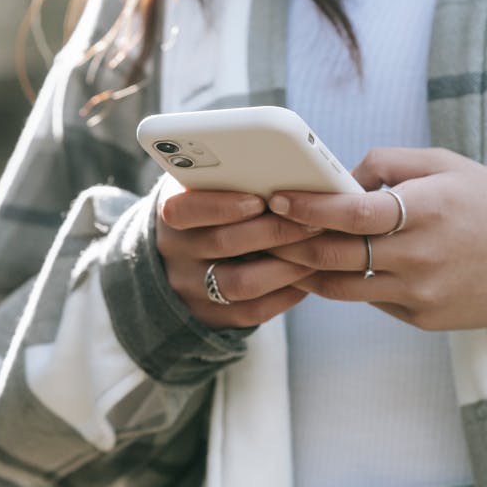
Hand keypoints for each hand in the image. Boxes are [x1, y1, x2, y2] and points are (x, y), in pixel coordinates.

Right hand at [156, 179, 319, 328]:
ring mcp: (190, 288)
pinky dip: (285, 295)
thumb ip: (229, 180)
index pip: (185, 209)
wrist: (179, 261)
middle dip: (274, 232)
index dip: (223, 206)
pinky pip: (252, 312)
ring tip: (316, 252)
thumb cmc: (209, 211)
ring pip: (241, 283)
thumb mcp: (203, 190)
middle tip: (313, 222)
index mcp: (170, 213)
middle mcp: (174, 253)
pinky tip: (306, 279)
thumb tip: (284, 168)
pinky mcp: (210, 317)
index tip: (260, 200)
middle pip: (222, 244)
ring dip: (285, 267)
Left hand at [267, 148, 486, 330]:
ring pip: (341, 287)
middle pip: (335, 255)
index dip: (309, 207)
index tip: (278, 198)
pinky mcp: (421, 318)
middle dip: (290, 243)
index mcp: (427, 209)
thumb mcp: (446, 164)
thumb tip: (338, 179)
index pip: (353, 213)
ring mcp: (420, 293)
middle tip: (263, 230)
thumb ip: (387, 163)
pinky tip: (325, 269)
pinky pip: (368, 301)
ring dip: (305, 271)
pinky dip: (343, 284)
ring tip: (281, 253)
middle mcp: (421, 256)